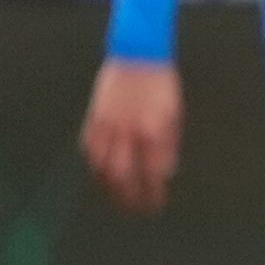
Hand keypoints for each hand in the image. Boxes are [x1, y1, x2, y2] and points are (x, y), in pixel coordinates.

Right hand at [80, 58, 182, 210]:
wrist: (137, 54)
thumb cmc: (162, 84)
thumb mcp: (175, 114)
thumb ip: (169, 145)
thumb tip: (165, 173)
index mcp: (153, 131)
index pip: (151, 174)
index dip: (152, 193)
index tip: (155, 205)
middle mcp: (127, 132)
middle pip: (122, 176)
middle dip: (128, 198)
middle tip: (134, 209)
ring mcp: (107, 125)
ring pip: (101, 166)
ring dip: (108, 185)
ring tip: (117, 196)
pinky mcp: (93, 117)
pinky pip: (89, 149)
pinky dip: (94, 164)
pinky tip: (101, 172)